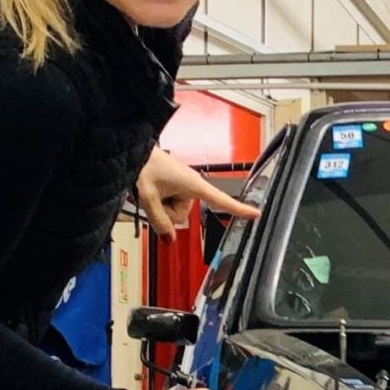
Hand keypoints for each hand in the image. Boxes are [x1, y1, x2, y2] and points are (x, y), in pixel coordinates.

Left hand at [135, 146, 258, 238]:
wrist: (133, 150)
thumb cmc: (143, 165)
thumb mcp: (148, 197)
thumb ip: (159, 221)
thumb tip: (170, 240)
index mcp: (193, 184)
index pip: (221, 200)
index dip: (239, 209)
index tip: (256, 214)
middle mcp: (192, 185)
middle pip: (184, 215)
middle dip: (167, 212)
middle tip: (153, 197)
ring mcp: (183, 185)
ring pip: (175, 211)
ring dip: (162, 206)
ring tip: (151, 189)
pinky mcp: (175, 184)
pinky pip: (171, 202)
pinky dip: (161, 200)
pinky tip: (152, 189)